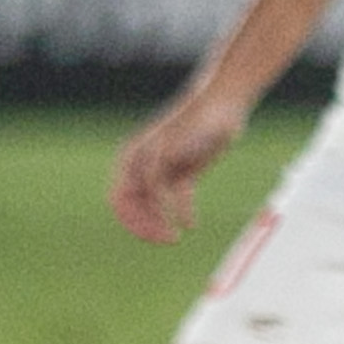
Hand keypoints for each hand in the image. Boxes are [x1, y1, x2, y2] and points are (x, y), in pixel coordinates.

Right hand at [110, 89, 248, 243]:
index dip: (133, 219)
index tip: (155, 230)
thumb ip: (161, 164)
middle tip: (167, 239)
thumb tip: (152, 187)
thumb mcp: (179, 140)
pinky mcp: (183, 172)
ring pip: (152, 206)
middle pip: (133, 206)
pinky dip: (180, 212)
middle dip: (146, 225)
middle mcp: (143, 164)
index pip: (120, 198)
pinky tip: (192, 224)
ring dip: (160, 223)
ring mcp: (163, 168)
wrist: (224, 103)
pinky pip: (176, 198)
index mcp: (132, 156)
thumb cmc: (198, 117)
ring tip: (175, 237)